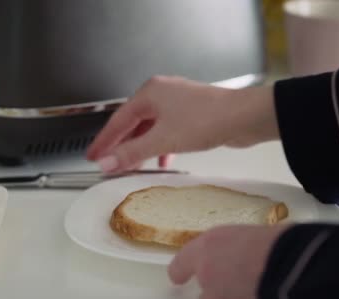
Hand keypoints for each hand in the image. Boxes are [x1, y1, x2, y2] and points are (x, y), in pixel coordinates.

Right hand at [87, 76, 278, 172]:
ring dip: (140, 147)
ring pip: (149, 128)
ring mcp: (176, 103)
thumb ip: (132, 153)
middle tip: (106, 161)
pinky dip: (159, 146)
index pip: (117, 121)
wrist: (246, 117)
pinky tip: (162, 161)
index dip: (104, 141)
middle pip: (131, 123)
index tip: (92, 156)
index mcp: (149, 93)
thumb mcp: (163, 140)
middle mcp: (161, 94)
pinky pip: (165, 130)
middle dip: (120, 145)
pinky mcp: (190, 114)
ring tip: (131, 166)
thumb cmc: (208, 119)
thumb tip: (107, 162)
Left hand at [168, 225, 287, 298]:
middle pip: (206, 294)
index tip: (178, 276)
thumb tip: (257, 253)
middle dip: (221, 295)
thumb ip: (247, 247)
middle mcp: (209, 277)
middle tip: (246, 288)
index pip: (184, 261)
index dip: (182, 269)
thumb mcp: (264, 234)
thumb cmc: (287, 245)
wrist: (302, 274)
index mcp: (211, 246)